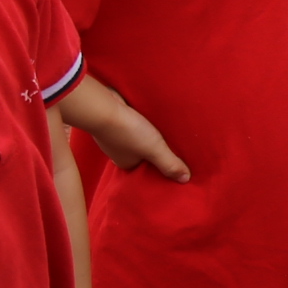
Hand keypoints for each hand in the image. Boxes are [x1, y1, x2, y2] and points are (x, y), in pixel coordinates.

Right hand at [67, 88, 187, 180]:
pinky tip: (149, 115)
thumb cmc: (128, 131)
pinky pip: (131, 122)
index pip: (147, 168)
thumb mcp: (154, 149)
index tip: (174, 159)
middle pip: (142, 152)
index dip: (160, 164)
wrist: (102, 107)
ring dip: (147, 133)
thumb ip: (170, 164)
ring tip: (164, 128)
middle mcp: (119, 152)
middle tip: (173, 142)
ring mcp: (115, 135)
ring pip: (136, 137)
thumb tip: (185, 179)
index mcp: (127, 164)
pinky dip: (139, 120)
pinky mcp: (114, 119)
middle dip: (154, 147)